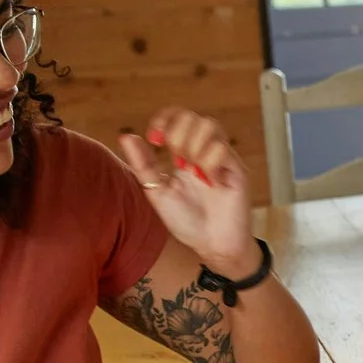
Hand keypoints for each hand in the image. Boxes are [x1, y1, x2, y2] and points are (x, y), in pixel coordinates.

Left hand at [115, 108, 260, 276]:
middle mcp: (204, 151)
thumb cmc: (187, 222)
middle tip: (177, 162)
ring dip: (194, 146)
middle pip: (193, 117)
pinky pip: (222, 150)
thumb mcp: (157, 192)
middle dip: (178, 136)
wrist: (211, 246)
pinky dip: (210, 164)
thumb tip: (126, 136)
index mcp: (184, 153)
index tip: (155, 139)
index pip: (177, 117)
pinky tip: (210, 183)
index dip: (165, 119)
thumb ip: (143, 165)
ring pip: (210, 126)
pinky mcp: (237, 170)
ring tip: (192, 171)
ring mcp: (222, 159)